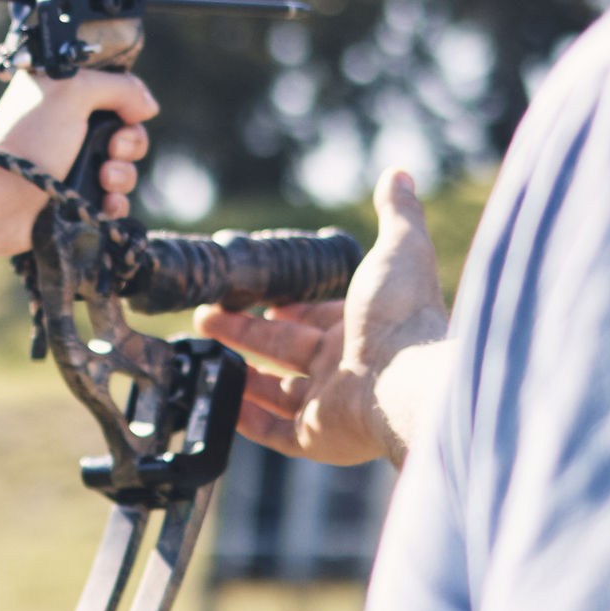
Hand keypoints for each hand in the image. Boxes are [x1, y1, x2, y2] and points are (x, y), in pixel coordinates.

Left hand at [0, 68, 155, 265]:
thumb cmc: (30, 142)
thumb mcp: (73, 93)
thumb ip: (119, 86)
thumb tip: (148, 105)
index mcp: (64, 96)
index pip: (116, 93)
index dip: (128, 105)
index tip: (126, 114)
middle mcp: (70, 128)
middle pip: (127, 132)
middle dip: (129, 142)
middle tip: (112, 149)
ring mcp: (74, 166)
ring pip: (125, 168)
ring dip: (122, 174)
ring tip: (103, 178)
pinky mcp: (78, 199)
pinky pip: (115, 201)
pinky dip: (115, 202)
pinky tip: (104, 203)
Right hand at [195, 168, 448, 465]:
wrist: (409, 380)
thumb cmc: (404, 316)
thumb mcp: (400, 248)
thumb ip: (398, 212)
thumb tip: (399, 172)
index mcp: (361, 327)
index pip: (314, 317)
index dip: (286, 306)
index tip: (255, 295)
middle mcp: (346, 367)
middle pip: (285, 350)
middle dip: (245, 331)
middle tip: (207, 316)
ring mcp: (331, 406)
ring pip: (275, 392)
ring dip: (239, 373)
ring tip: (201, 351)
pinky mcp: (317, 438)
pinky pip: (274, 432)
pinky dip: (246, 419)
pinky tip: (220, 401)